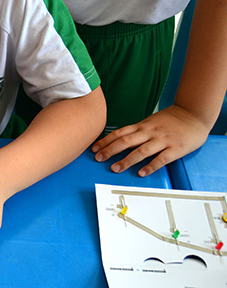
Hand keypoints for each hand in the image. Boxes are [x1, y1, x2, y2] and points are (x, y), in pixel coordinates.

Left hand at [92, 105, 209, 176]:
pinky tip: (141, 173)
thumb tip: (118, 140)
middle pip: (126, 141)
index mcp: (142, 126)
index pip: (119, 133)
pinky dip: (150, 166)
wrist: (193, 114)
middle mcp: (149, 132)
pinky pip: (161, 159)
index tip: (93, 149)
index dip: (105, 141)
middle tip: (98, 158)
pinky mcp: (175, 148)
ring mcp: (162, 140)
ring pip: (141, 151)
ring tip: (115, 168)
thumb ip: (137, 131)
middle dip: (110, 150)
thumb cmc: (170, 120)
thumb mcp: (150, 121)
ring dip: (126, 160)